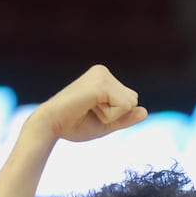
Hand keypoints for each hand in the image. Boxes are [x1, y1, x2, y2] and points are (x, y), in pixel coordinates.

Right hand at [27, 65, 147, 143]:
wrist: (50, 125)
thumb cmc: (74, 125)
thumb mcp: (106, 123)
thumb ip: (126, 117)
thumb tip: (145, 111)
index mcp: (103, 77)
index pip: (130, 100)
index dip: (115, 115)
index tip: (92, 112)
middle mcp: (102, 72)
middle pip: (133, 100)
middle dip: (116, 114)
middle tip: (90, 112)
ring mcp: (101, 75)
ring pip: (130, 103)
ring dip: (112, 115)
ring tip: (89, 110)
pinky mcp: (101, 84)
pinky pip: (124, 106)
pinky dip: (110, 116)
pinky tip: (89, 109)